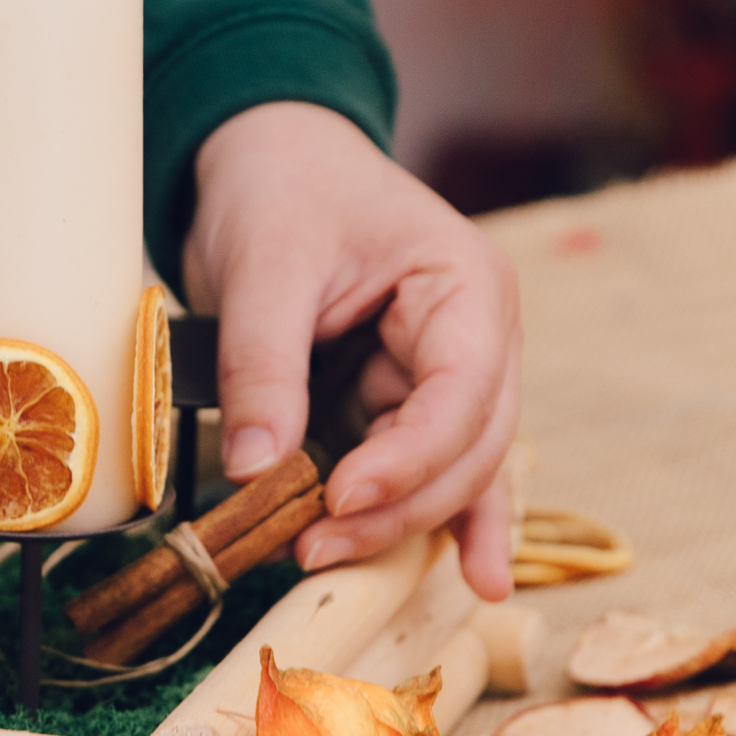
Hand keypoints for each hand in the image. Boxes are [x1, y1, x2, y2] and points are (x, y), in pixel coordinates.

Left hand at [181, 103, 519, 599]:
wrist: (268, 156)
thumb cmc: (279, 189)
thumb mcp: (263, 266)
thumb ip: (262, 365)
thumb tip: (256, 470)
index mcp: (466, 286)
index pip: (461, 396)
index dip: (408, 460)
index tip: (337, 496)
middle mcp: (479, 337)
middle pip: (469, 449)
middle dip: (395, 506)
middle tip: (309, 544)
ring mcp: (449, 372)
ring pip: (453, 470)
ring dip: (397, 521)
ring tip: (322, 556)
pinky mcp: (406, 398)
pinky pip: (435, 467)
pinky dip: (443, 519)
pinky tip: (478, 580)